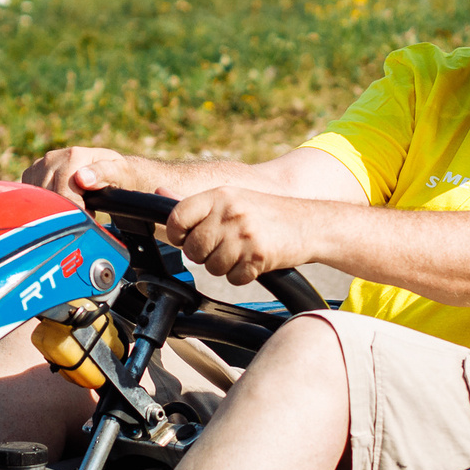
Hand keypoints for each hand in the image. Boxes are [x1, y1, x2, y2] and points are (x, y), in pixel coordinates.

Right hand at [24, 145, 129, 204]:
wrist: (107, 169)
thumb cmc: (116, 174)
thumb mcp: (119, 173)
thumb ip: (103, 173)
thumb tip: (81, 178)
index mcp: (73, 156)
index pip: (63, 193)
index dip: (75, 209)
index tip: (89, 214)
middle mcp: (52, 157)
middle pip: (49, 197)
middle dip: (65, 209)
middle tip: (84, 209)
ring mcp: (40, 164)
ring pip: (38, 199)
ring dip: (55, 207)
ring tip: (75, 202)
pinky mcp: (31, 173)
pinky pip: (30, 196)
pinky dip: (43, 203)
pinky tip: (60, 200)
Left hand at [163, 185, 314, 286]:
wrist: (310, 223)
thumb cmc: (267, 213)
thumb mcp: (232, 198)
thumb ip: (196, 201)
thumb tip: (159, 190)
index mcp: (220, 195)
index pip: (177, 217)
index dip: (177, 234)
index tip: (186, 238)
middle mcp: (230, 212)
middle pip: (193, 249)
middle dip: (204, 255)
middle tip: (222, 247)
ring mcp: (244, 235)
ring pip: (212, 267)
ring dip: (225, 267)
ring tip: (242, 252)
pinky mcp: (258, 256)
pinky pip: (234, 278)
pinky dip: (243, 275)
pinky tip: (254, 261)